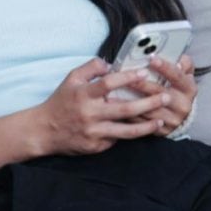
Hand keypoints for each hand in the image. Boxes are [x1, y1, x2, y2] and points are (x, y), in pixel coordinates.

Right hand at [35, 58, 170, 155]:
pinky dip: (127, 134)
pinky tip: (139, 130)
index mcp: (83, 94)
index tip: (144, 73)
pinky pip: (116, 140)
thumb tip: (110, 63)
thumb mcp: (71, 79)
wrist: (44, 131)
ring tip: (161, 121)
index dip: (127, 78)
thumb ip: (90, 67)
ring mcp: (93, 132)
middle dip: (148, 103)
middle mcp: (90, 114)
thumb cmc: (60, 101)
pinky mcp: (95, 146)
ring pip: (126, 131)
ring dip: (146, 126)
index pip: (109, 84)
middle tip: (165, 97)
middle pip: (124, 109)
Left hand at [124, 54, 196, 136]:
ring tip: (115, 92)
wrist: (183, 117)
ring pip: (149, 110)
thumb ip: (184, 64)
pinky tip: (118, 106)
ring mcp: (172, 119)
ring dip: (131, 101)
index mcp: (189, 89)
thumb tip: (178, 56)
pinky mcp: (162, 130)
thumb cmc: (180, 91)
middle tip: (128, 77)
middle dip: (142, 84)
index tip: (152, 59)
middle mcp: (182, 105)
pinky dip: (129, 114)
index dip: (164, 67)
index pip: (177, 76)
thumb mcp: (186, 76)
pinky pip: (143, 122)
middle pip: (160, 93)